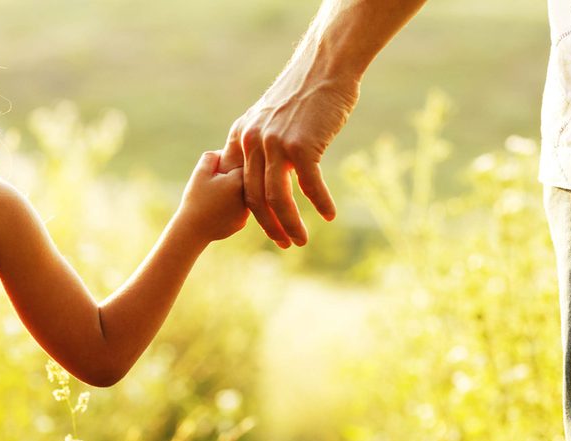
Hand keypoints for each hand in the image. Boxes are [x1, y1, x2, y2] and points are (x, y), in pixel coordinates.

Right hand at [175, 151, 248, 243]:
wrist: (191, 230)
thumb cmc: (195, 199)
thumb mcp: (200, 173)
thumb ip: (212, 156)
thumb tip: (224, 151)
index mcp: (239, 181)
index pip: (246, 163)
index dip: (234, 162)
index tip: (223, 167)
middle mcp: (248, 197)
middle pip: (248, 180)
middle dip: (235, 177)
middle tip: (218, 180)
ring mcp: (246, 212)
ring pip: (245, 195)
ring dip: (235, 192)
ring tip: (216, 195)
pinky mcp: (241, 223)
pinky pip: (240, 209)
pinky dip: (231, 207)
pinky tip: (217, 208)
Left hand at [219, 71, 359, 247]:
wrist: (325, 67)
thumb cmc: (303, 95)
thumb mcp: (271, 118)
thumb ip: (263, 143)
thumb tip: (268, 170)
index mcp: (242, 136)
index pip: (241, 184)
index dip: (252, 211)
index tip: (267, 227)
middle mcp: (253, 142)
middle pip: (254, 198)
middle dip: (269, 226)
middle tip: (284, 243)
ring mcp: (275, 144)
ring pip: (277, 198)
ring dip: (290, 224)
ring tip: (301, 240)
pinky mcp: (300, 146)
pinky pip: (309, 186)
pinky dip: (320, 203)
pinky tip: (329, 215)